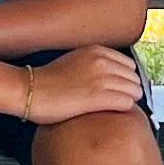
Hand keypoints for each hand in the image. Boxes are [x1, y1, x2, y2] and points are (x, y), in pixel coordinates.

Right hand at [20, 47, 145, 126]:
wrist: (29, 91)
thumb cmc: (46, 80)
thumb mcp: (73, 61)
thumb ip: (94, 64)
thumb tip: (110, 78)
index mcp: (96, 51)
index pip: (129, 65)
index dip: (124, 79)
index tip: (117, 89)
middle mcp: (102, 62)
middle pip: (134, 78)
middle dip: (128, 91)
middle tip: (114, 101)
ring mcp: (102, 79)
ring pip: (134, 91)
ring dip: (126, 101)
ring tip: (111, 109)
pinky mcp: (99, 97)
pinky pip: (127, 104)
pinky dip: (121, 111)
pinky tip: (108, 113)